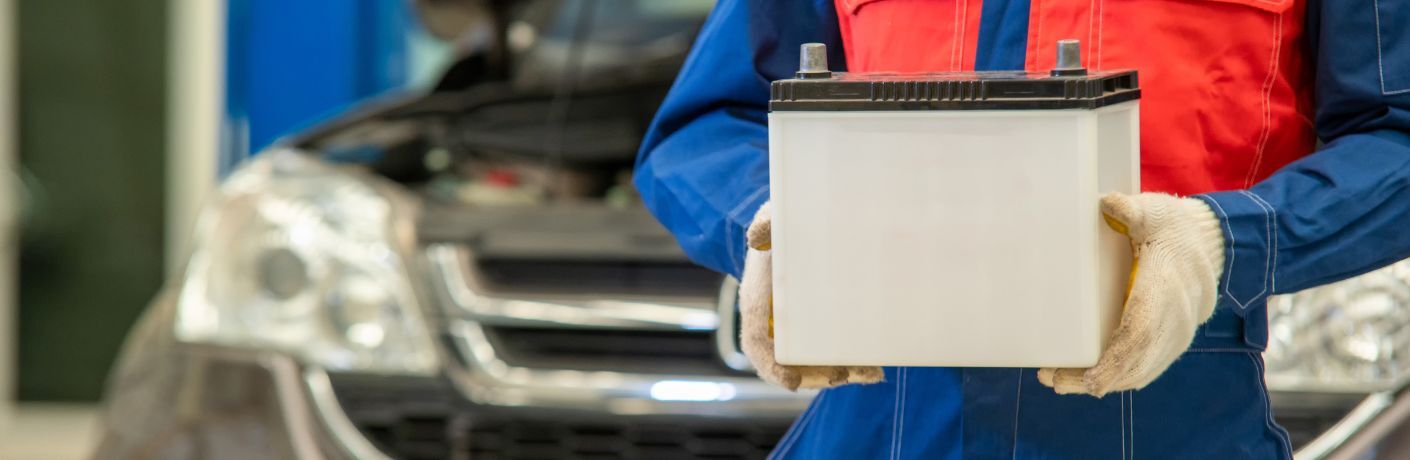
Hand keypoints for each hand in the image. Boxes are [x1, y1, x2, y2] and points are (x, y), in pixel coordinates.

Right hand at [739, 201, 884, 390]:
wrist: (793, 222)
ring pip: (812, 363)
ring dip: (839, 373)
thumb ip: (766, 223)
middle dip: (815, 375)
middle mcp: (774, 320)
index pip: (757, 343)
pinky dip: (851, 363)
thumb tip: (757, 237)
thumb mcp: (773, 214)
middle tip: (842, 375)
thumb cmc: (782, 220)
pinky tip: (875, 369)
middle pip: (788, 363)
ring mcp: (795, 325)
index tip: (790, 382)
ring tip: (870, 372)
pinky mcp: (817, 323)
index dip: (770, 366)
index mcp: (758, 299)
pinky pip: (829, 351)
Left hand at [1039, 193, 1225, 396]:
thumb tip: (1106, 202)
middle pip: (1133, 363)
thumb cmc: (1176, 227)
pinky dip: (1118, 377)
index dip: (1115, 360)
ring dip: (1101, 381)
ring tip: (1058, 381)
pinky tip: (1087, 379)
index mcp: (1164, 291)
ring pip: (1139, 371)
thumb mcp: (1154, 212)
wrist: (1213, 242)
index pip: (1140, 334)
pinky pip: (1146, 367)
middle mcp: (1173, 320)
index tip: (1090, 380)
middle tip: (1052, 379)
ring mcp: (1175, 334)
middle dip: (1093, 377)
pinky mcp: (1172, 339)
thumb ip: (1131, 210)